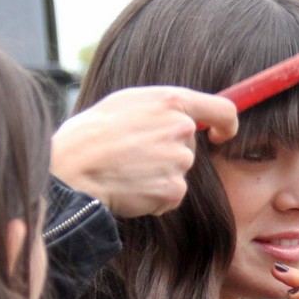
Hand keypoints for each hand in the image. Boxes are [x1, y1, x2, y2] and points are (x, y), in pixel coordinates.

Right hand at [51, 86, 237, 216]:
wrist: (71, 168)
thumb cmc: (91, 133)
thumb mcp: (126, 102)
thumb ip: (161, 107)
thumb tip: (185, 114)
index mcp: (171, 101)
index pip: (223, 110)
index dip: (227, 125)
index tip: (220, 134)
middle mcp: (180, 128)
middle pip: (189, 147)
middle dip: (168, 153)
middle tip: (132, 155)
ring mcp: (179, 160)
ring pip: (178, 172)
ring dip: (158, 176)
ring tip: (126, 170)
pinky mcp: (173, 189)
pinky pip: (171, 196)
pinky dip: (154, 197)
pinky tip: (130, 188)